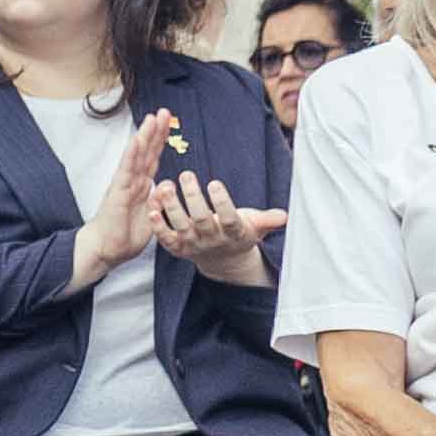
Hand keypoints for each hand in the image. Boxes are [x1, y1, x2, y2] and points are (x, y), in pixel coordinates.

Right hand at [65, 118, 174, 285]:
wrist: (106, 250)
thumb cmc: (124, 236)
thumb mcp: (152, 218)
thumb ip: (159, 201)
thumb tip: (166, 185)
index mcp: (141, 186)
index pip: (153, 158)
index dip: (161, 141)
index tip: (169, 124)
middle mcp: (132, 180)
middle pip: (146, 151)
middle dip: (156, 131)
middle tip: (165, 112)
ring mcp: (124, 184)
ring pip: (136, 155)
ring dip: (145, 136)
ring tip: (153, 117)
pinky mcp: (117, 191)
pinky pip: (126, 169)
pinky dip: (132, 154)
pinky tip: (137, 140)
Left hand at [150, 173, 285, 284]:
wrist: (224, 261)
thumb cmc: (239, 232)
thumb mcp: (256, 226)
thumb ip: (268, 220)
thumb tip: (285, 215)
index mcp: (233, 233)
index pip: (229, 219)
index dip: (222, 202)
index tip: (214, 182)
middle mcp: (212, 240)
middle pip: (201, 220)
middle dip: (193, 198)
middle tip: (186, 174)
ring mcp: (193, 245)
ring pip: (181, 227)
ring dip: (171, 207)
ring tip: (165, 186)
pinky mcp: (177, 248)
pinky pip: (165, 239)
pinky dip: (157, 227)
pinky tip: (150, 209)